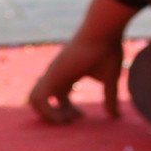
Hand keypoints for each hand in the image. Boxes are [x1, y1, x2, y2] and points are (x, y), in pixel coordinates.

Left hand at [28, 0, 131, 123]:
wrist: (102, 31)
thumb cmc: (107, 51)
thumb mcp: (110, 80)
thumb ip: (110, 98)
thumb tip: (116, 117)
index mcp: (67, 74)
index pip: (56, 97)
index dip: (65, 112)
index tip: (82, 115)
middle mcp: (56, 74)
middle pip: (42, 100)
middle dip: (53, 116)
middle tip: (72, 119)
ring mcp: (52, 73)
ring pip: (34, 100)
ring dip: (48, 116)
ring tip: (66, 119)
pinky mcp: (52, 74)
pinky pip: (39, 99)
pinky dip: (48, 113)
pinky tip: (65, 116)